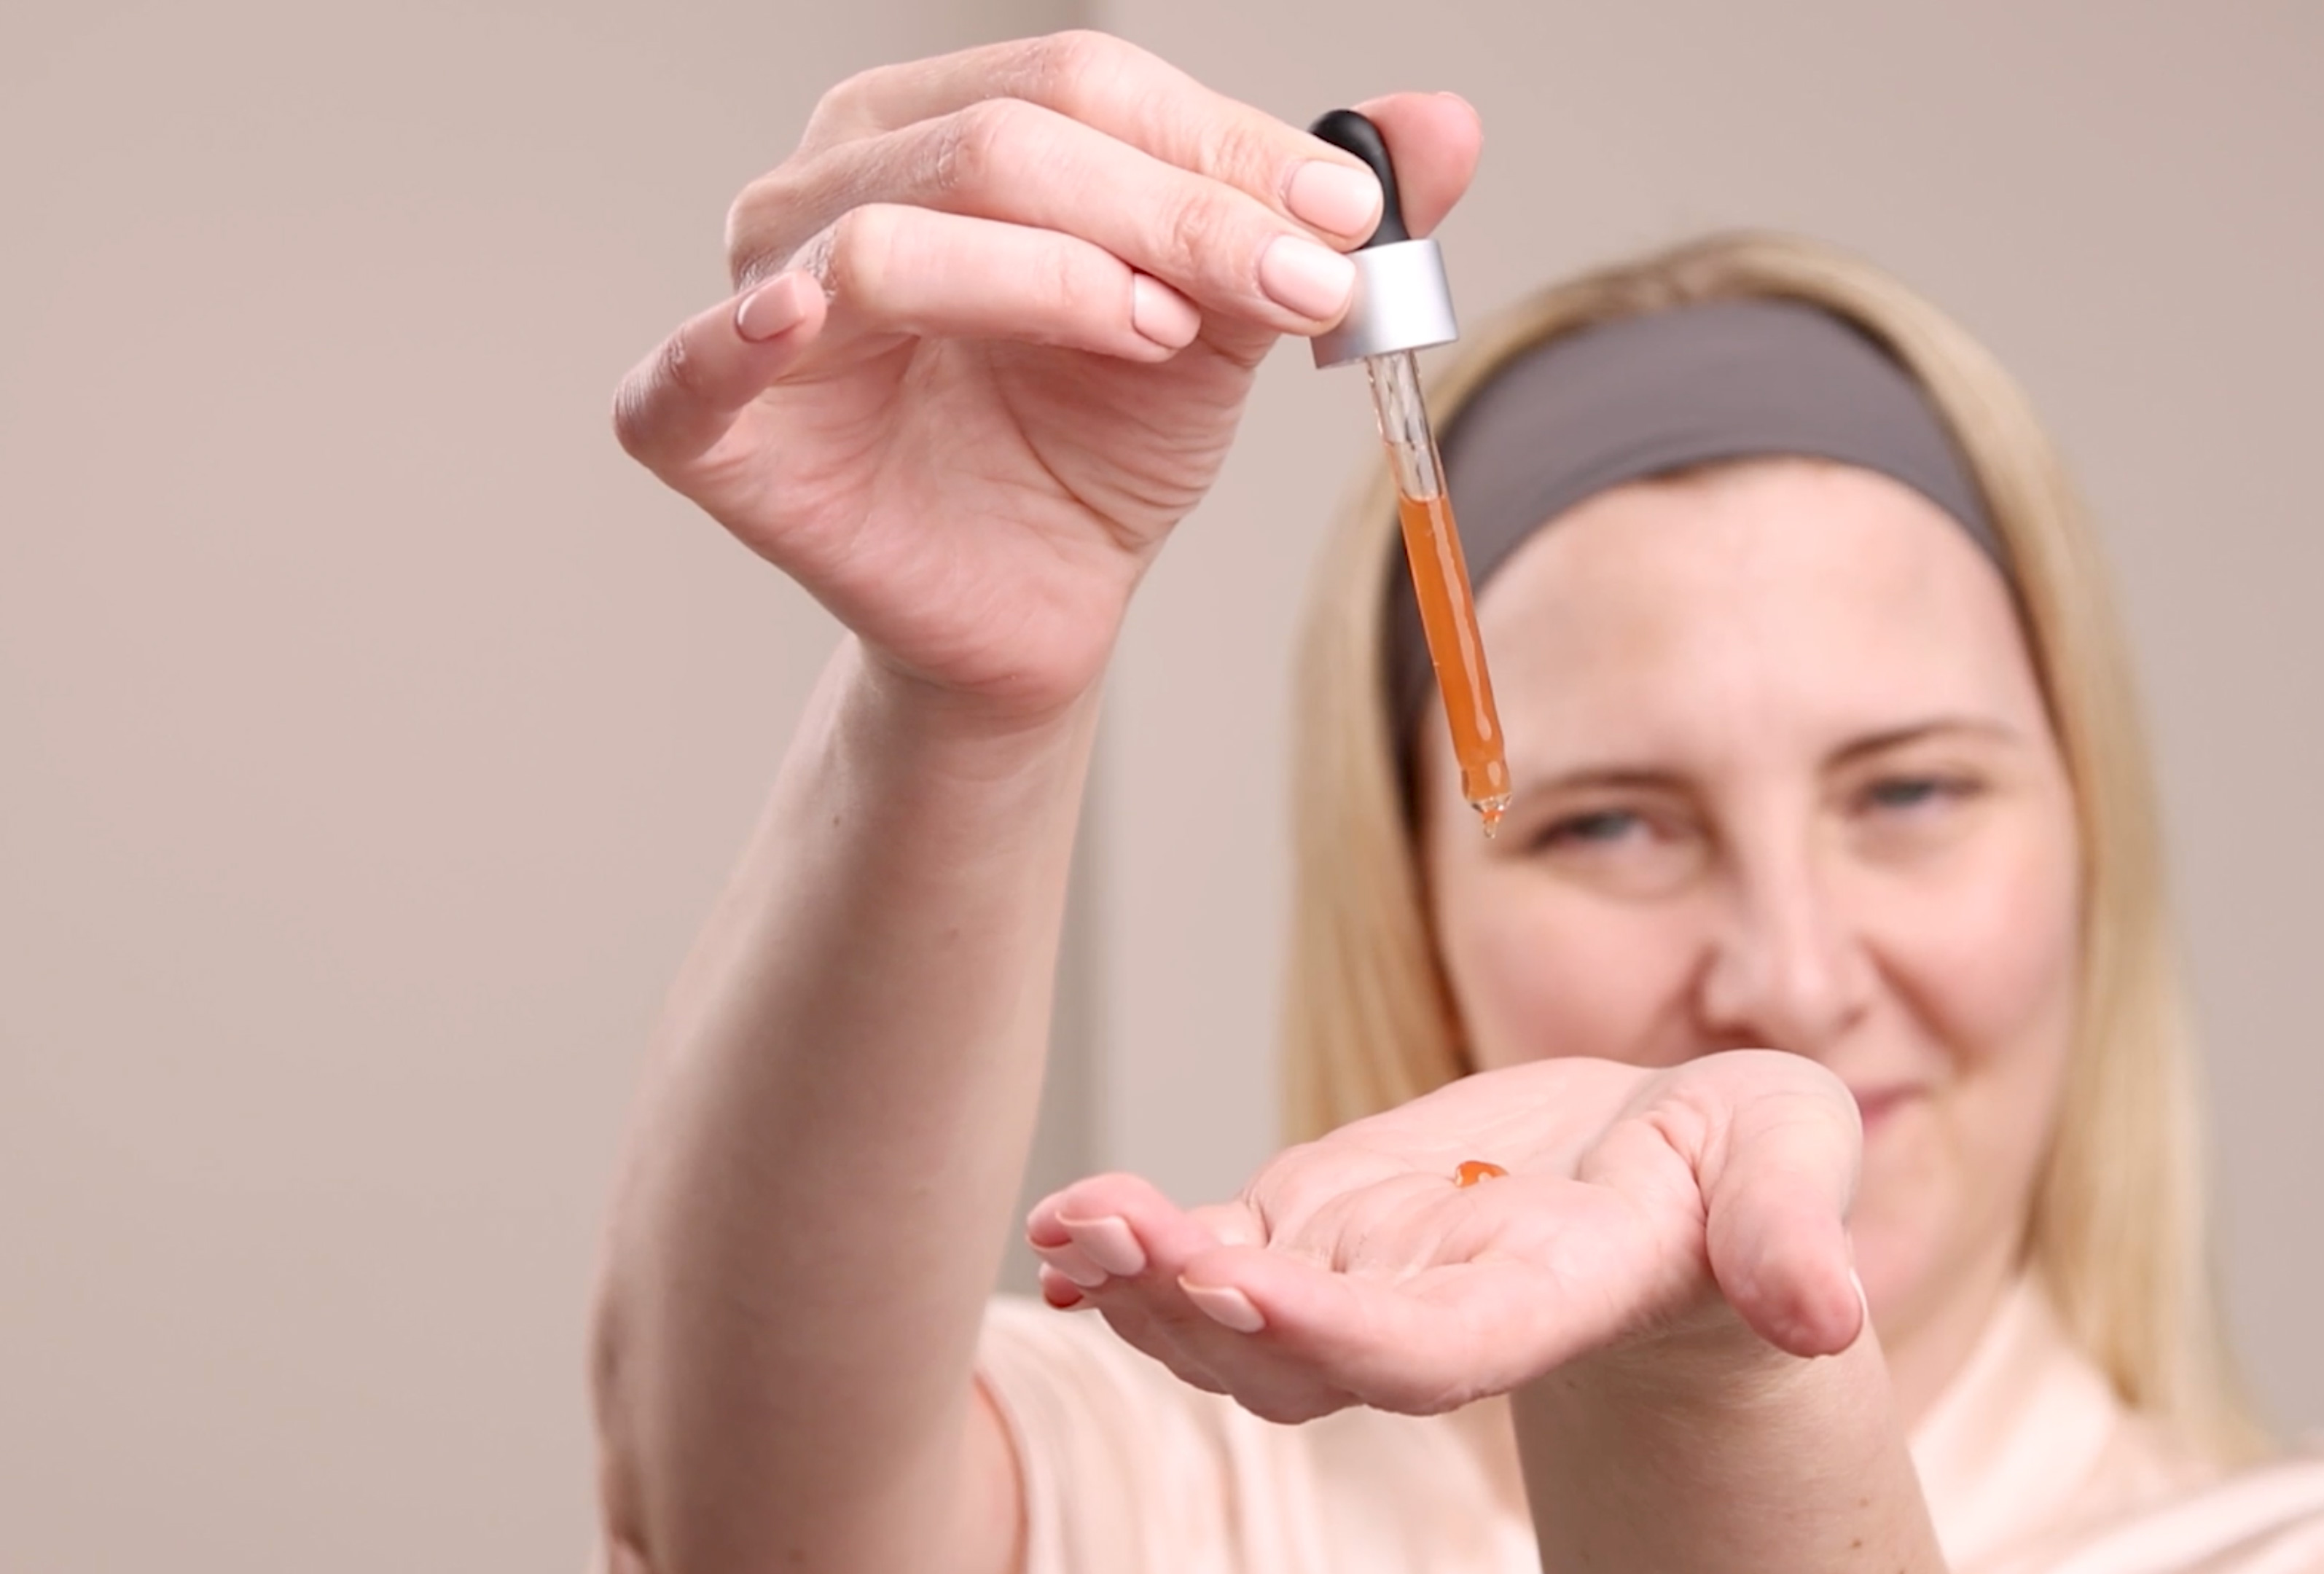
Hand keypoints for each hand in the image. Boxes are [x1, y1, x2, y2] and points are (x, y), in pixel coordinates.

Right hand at [611, 33, 1481, 720]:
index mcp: (938, 123)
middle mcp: (829, 185)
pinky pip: (697, 367)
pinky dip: (741, 338)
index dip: (1218, 145)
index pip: (1078, 83)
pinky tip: (803, 325)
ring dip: (1052, 279)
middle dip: (1170, 213)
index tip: (1341, 222)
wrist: (1043, 597)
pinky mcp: (703, 426)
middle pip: (997, 143)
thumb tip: (1446, 121)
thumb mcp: (1232, 312)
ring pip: (894, 237)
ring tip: (1157, 338)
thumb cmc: (1102, 436)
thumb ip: (1315, 212)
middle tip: (1292, 286)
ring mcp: (755, 299)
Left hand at [1026, 1051, 1868, 1422]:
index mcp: (1551, 1300)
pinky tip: (1066, 1228)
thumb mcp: (1793, 1161)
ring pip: (1233, 1315)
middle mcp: (1440, 1316)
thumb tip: (1826, 1313)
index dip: (1337, 1332)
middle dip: (1192, 1308)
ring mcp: (1369, 1277)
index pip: (1433, 1350)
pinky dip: (1131, 1255)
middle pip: (1300, 1350)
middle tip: (1102, 1235)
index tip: (1243, 1287)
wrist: (1675, 1170)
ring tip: (1067, 1218)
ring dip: (1138, 1280)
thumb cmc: (1746, 1163)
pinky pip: (1210, 1258)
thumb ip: (1791, 1235)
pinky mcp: (1324, 1226)